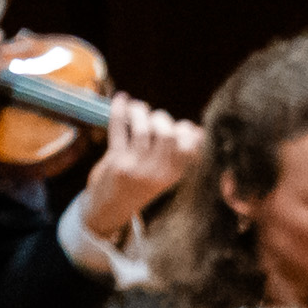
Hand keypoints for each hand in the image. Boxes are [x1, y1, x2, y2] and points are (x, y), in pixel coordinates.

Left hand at [76, 94, 203, 239]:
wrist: (109, 209)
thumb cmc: (139, 184)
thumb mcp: (164, 175)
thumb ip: (177, 154)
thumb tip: (197, 130)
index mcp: (173, 174)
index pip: (191, 147)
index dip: (187, 130)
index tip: (179, 126)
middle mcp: (157, 171)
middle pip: (167, 134)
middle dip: (162, 118)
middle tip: (154, 118)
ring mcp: (136, 166)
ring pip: (143, 128)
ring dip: (140, 111)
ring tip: (137, 108)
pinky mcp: (115, 160)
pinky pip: (118, 127)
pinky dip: (118, 109)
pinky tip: (121, 98)